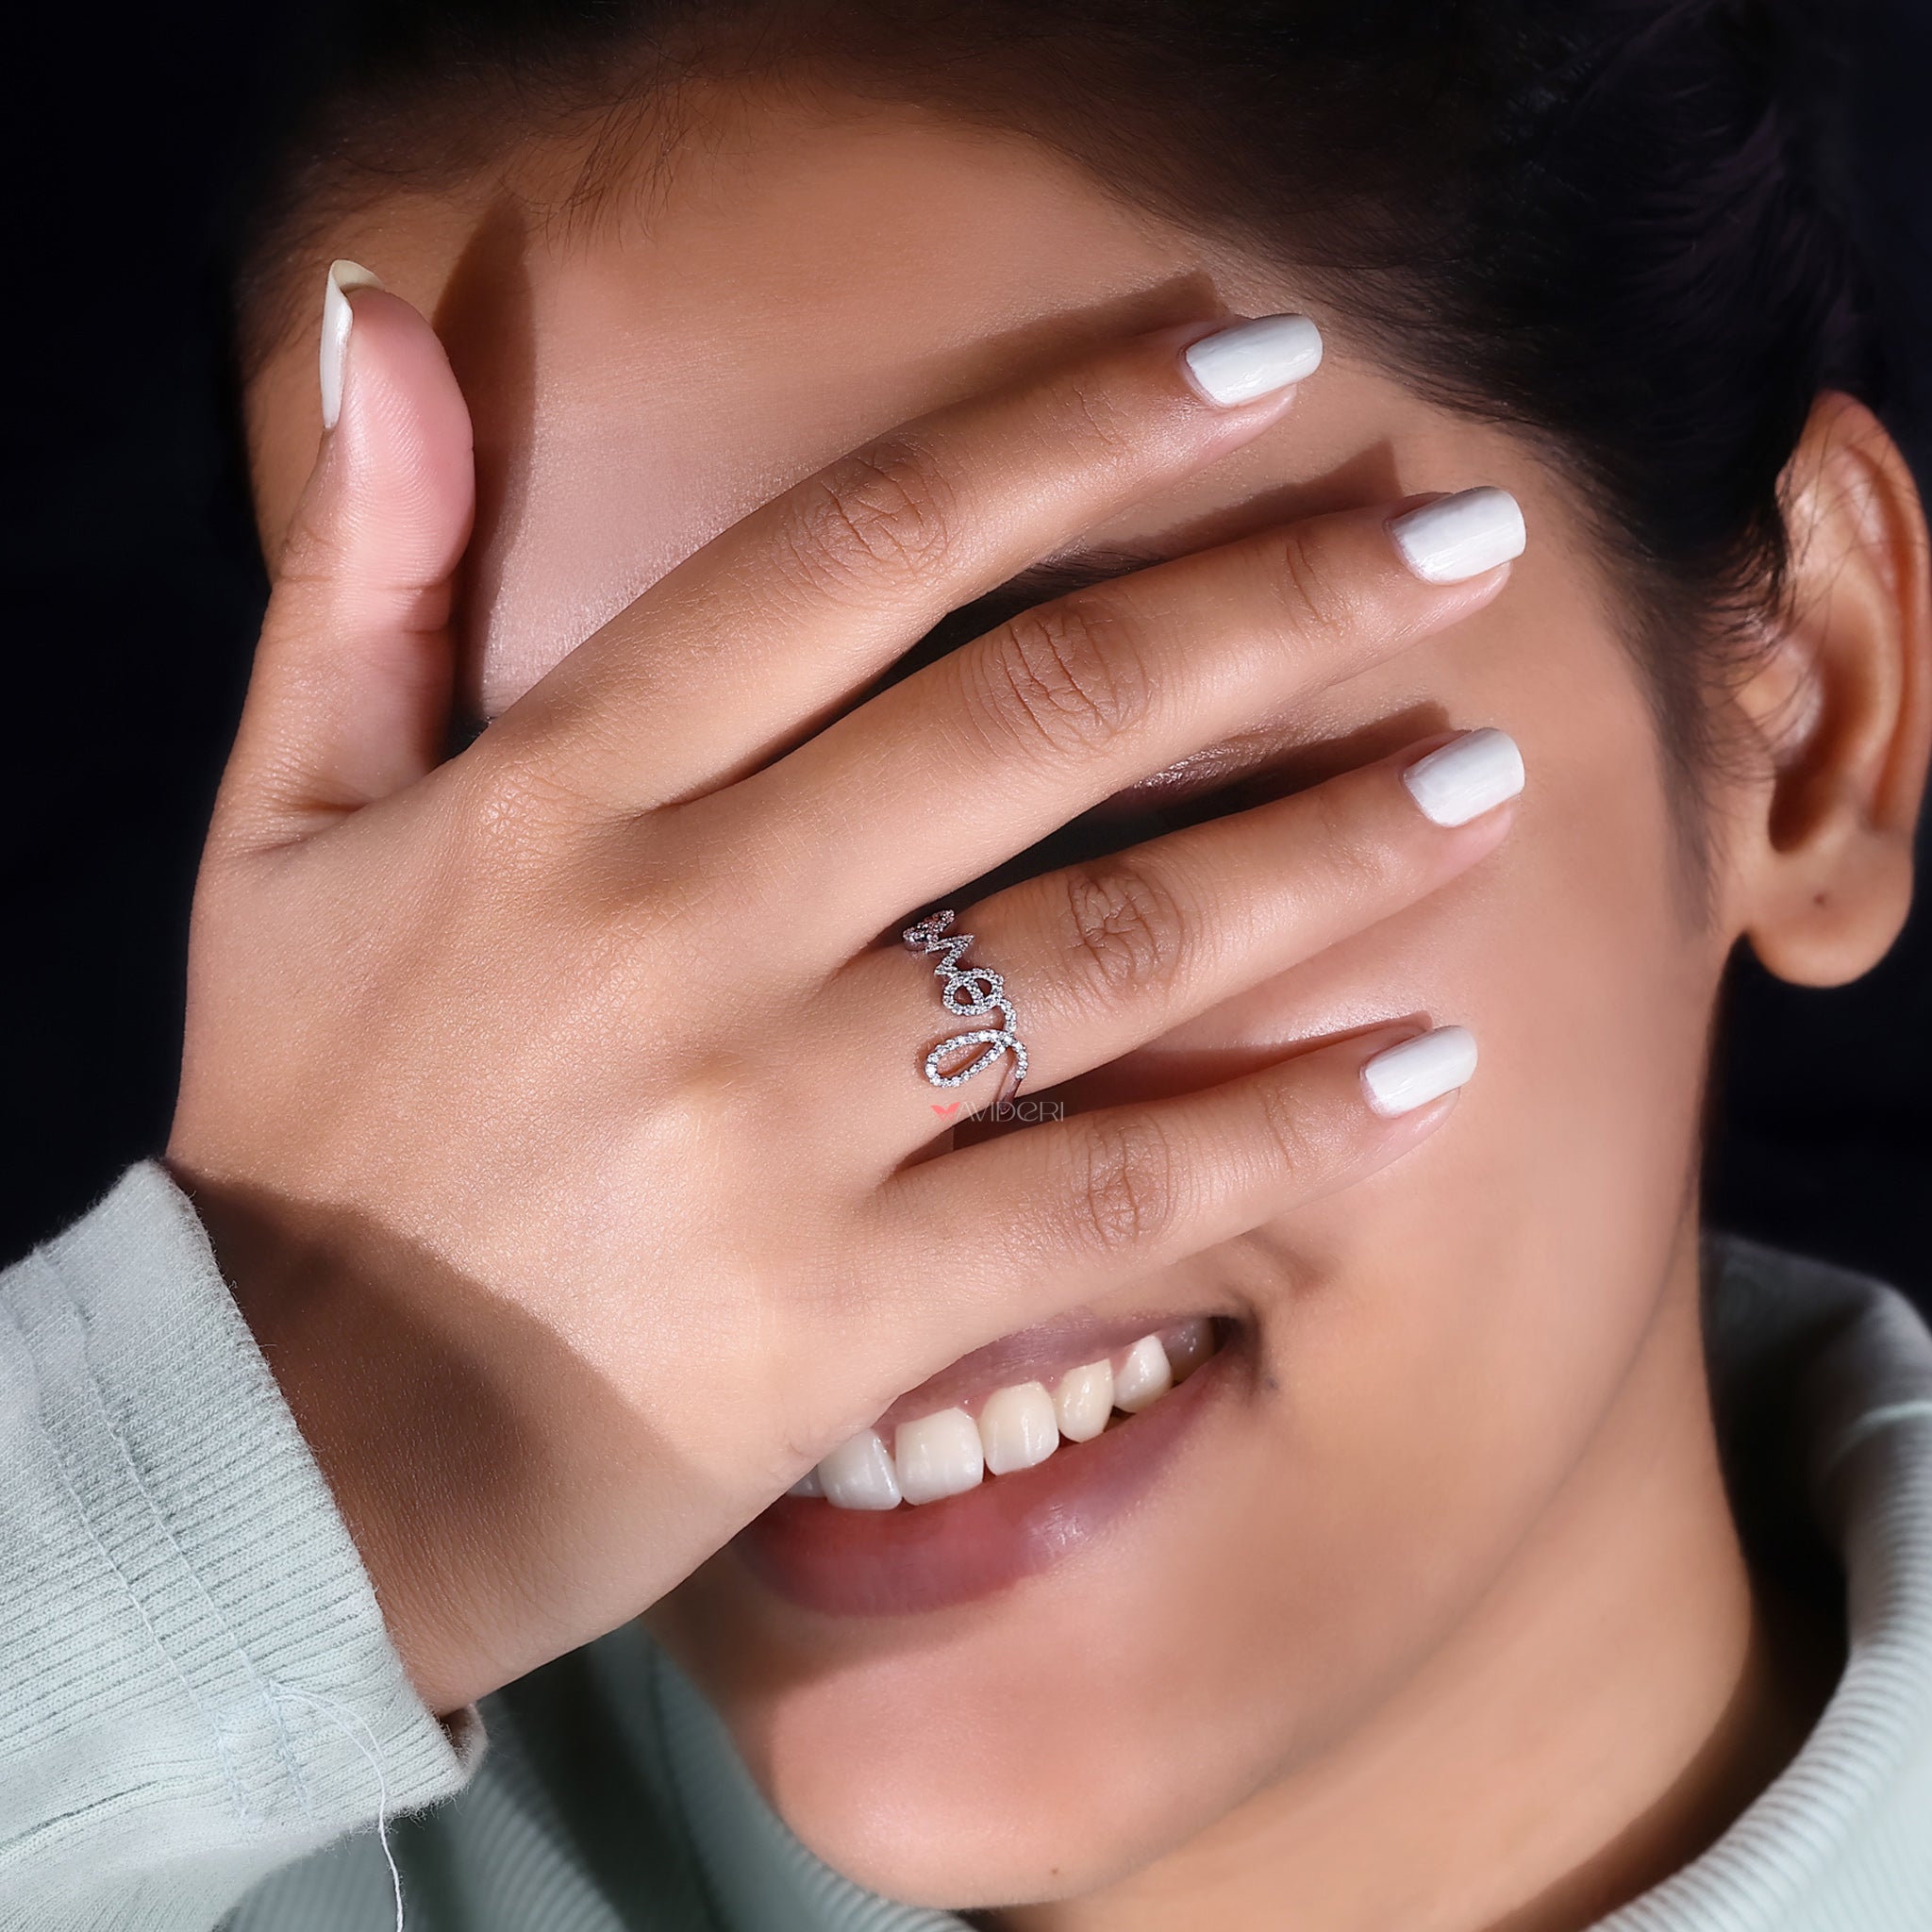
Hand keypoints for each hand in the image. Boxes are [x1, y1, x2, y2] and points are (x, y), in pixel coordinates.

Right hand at [169, 282, 1522, 1710]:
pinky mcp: (843, 1305)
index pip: (863, 546)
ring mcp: (777, 1119)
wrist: (289, 1448)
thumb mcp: (276, 834)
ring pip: (1112, 947)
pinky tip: (1423, 1072)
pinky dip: (1280, 1132)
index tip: (1266, 368)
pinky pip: (1106, 1191)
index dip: (1081, 433)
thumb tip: (393, 329)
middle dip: (1278, 605)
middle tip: (1466, 541)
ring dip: (1328, 851)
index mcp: (559, 789)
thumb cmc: (301, 1127)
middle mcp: (685, 923)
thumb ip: (357, 581)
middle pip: (1040, 714)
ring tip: (1489, 781)